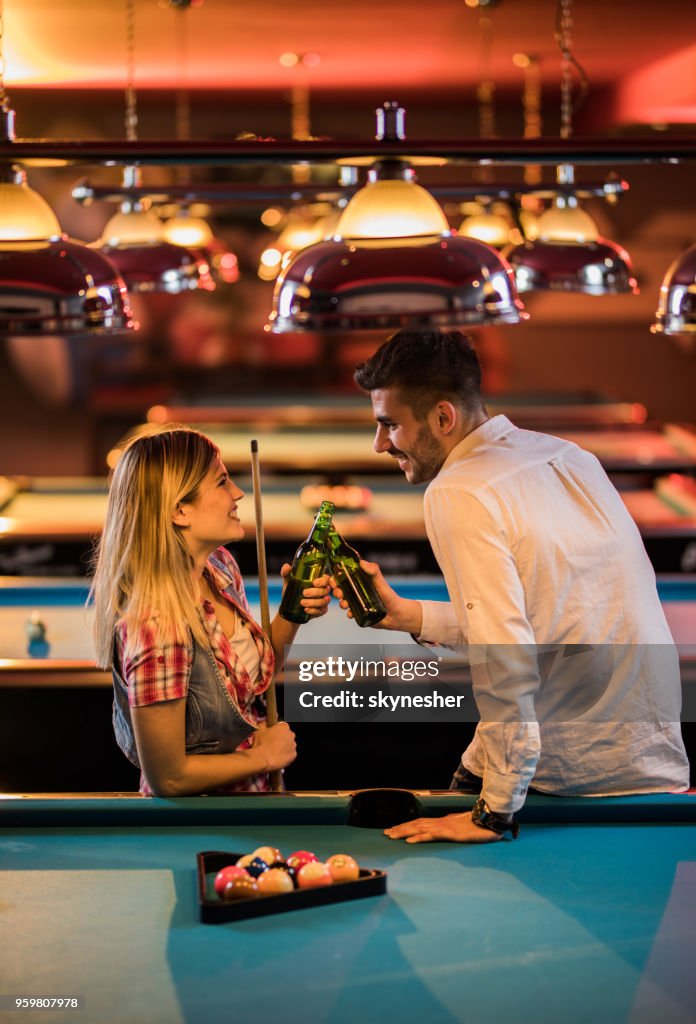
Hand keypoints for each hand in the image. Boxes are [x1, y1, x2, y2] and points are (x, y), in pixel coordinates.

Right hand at [252, 720, 296, 770]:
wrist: (263, 758)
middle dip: (282, 738)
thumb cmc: (261, 743)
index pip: (282, 726)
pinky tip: (279, 757)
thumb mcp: (259, 730)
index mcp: (284, 726)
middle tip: (273, 743)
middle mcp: (291, 734)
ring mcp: (293, 745)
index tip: (272, 734)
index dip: (277, 730)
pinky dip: (286, 755)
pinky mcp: (294, 755)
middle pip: (287, 735)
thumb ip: (263, 724)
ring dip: (285, 746)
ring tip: (276, 752)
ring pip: (290, 744)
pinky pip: (290, 754)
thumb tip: (264, 723)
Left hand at [280, 563, 331, 618]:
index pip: (326, 579)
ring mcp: (323, 600)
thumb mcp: (288, 581)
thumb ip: (286, 572)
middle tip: (304, 593)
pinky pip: (321, 611)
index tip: (314, 583)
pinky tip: (306, 610)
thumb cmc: (292, 591)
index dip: (323, 581)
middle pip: (326, 590)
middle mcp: (323, 590)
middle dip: (315, 592)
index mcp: (318, 581)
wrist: (290, 607)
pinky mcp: (322, 610)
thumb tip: (287, 567)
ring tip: (302, 603)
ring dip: (313, 602)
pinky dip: (313, 611)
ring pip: (324, 601)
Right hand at [330, 559, 422, 633]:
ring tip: (346, 605)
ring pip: (343, 602)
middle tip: (339, 594)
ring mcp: (358, 603)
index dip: (336, 578)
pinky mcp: (359, 614)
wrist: (397, 615)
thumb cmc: (389, 596)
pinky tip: (351, 614)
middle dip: (336, 591)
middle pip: (341, 590)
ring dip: (341, 603)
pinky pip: (350, 614)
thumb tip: (362, 562)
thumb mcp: (380, 582)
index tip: (333, 580)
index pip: (344, 578)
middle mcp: (357, 592)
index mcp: (360, 582)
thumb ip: (374, 571)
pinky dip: (348, 614)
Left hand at [384, 812, 502, 843]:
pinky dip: (419, 837)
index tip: (395, 829)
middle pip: (416, 824)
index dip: (408, 825)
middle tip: (386, 833)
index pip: (422, 823)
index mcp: (444, 822)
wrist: (491, 819)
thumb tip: (450, 828)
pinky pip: (431, 835)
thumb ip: (456, 827)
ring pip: (420, 828)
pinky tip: (410, 841)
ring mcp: (445, 827)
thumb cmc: (480, 825)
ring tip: (391, 836)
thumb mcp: (465, 827)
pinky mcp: (450, 833)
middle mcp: (441, 823)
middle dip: (400, 828)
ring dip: (404, 832)